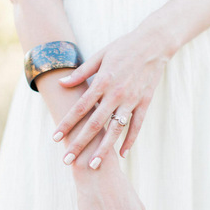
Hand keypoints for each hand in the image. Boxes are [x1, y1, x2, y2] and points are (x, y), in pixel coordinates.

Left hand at [55, 27, 176, 167]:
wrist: (153, 44)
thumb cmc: (124, 47)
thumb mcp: (100, 56)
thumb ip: (82, 73)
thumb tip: (63, 83)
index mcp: (102, 81)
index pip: (80, 108)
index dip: (66, 124)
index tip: (56, 138)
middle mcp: (116, 94)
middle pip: (94, 124)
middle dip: (80, 143)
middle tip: (68, 159)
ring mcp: (132, 100)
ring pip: (115, 129)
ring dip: (104, 148)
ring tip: (94, 165)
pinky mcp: (145, 102)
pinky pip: (136, 125)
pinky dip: (129, 140)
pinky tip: (122, 154)